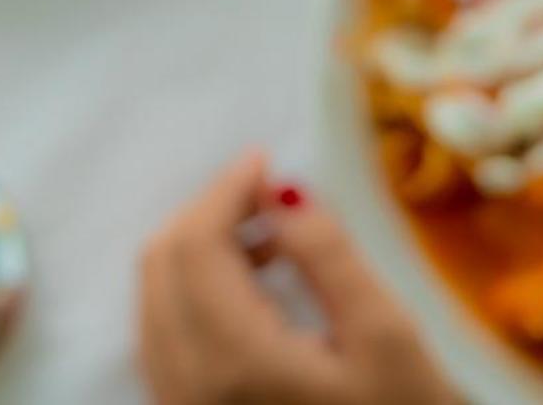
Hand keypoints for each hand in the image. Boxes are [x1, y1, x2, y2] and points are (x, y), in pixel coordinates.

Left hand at [137, 153, 457, 404]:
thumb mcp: (388, 342)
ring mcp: (176, 404)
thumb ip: (326, 255)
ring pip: (155, 297)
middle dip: (207, 216)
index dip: (223, 189)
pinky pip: (164, 335)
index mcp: (229, 358)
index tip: (264, 162)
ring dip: (198, 253)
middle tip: (267, 198)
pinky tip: (251, 290)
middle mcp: (182, 383)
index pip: (193, 243)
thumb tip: (277, 187)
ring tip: (269, 241)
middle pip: (161, 263)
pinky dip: (193, 294)